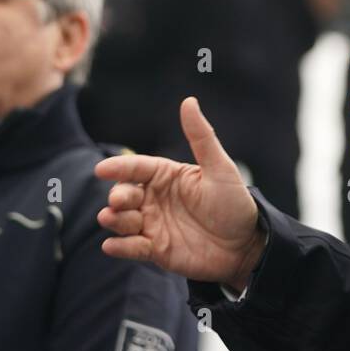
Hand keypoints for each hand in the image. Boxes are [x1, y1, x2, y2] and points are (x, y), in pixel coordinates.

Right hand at [95, 97, 265, 291]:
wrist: (247, 245)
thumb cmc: (235, 203)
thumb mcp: (220, 168)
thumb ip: (201, 137)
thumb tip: (188, 101)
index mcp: (167, 176)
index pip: (137, 167)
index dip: (119, 167)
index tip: (102, 169)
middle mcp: (155, 198)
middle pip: (125, 193)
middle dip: (118, 196)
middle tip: (119, 201)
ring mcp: (154, 224)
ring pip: (123, 220)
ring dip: (115, 220)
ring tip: (111, 218)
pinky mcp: (156, 249)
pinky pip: (132, 248)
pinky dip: (120, 247)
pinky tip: (111, 245)